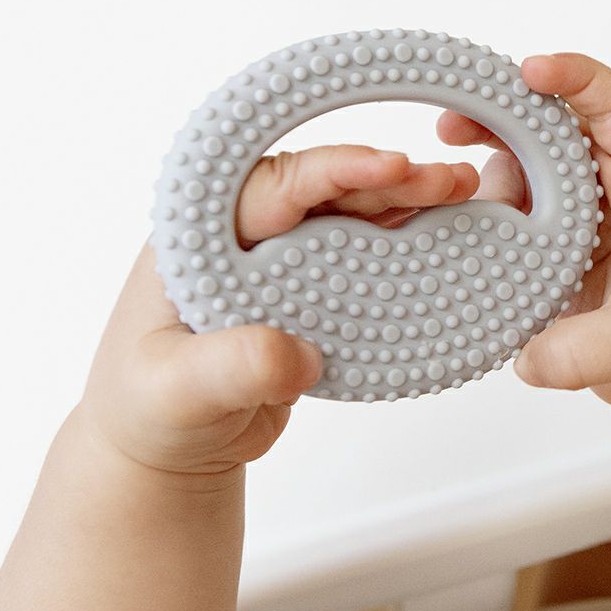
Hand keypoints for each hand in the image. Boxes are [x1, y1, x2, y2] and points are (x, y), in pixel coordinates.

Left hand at [79, 146, 478, 475]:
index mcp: (200, 238)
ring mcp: (280, 267)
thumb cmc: (150, 408)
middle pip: (323, 191)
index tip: (392, 169)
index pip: (271, 187)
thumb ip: (228, 368)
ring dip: (404, 206)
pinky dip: (402, 250)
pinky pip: (361, 263)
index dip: (334, 171)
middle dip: (388, 179)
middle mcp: (244, 240)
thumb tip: (297, 354)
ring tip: (460, 196)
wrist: (170, 442)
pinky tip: (441, 241)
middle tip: (449, 183)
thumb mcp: (174, 390)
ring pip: (349, 220)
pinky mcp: (309, 298)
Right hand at [436, 52, 610, 417]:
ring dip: (491, 173)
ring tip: (455, 196)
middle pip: (561, 133)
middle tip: (453, 125)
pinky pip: (516, 220)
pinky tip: (458, 227)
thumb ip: (593, 351)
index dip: (580, 82)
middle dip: (508, 118)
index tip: (531, 72)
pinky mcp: (556, 256)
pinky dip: (485, 217)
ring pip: (531, 173)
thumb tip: (529, 358)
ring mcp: (583, 226)